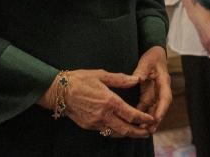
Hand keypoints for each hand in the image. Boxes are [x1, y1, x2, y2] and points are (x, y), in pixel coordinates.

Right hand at [38, 69, 153, 137]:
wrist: (58, 91)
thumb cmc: (80, 79)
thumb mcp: (101, 74)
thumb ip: (120, 79)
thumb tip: (136, 79)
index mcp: (110, 101)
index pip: (131, 115)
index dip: (143, 119)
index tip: (151, 119)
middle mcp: (104, 115)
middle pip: (126, 129)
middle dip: (139, 132)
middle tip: (149, 132)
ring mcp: (95, 123)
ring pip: (116, 133)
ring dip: (128, 134)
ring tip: (137, 132)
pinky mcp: (88, 126)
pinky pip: (105, 132)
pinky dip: (116, 132)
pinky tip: (120, 128)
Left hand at [133, 45, 171, 132]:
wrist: (155, 53)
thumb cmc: (152, 56)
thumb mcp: (147, 61)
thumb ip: (141, 70)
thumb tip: (137, 79)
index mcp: (164, 81)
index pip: (165, 97)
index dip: (162, 109)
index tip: (156, 118)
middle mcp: (162, 89)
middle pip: (161, 107)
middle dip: (156, 119)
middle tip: (149, 130)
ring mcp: (157, 92)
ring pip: (155, 108)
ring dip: (150, 119)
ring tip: (143, 130)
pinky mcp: (151, 94)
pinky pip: (149, 106)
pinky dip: (144, 114)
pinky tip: (138, 122)